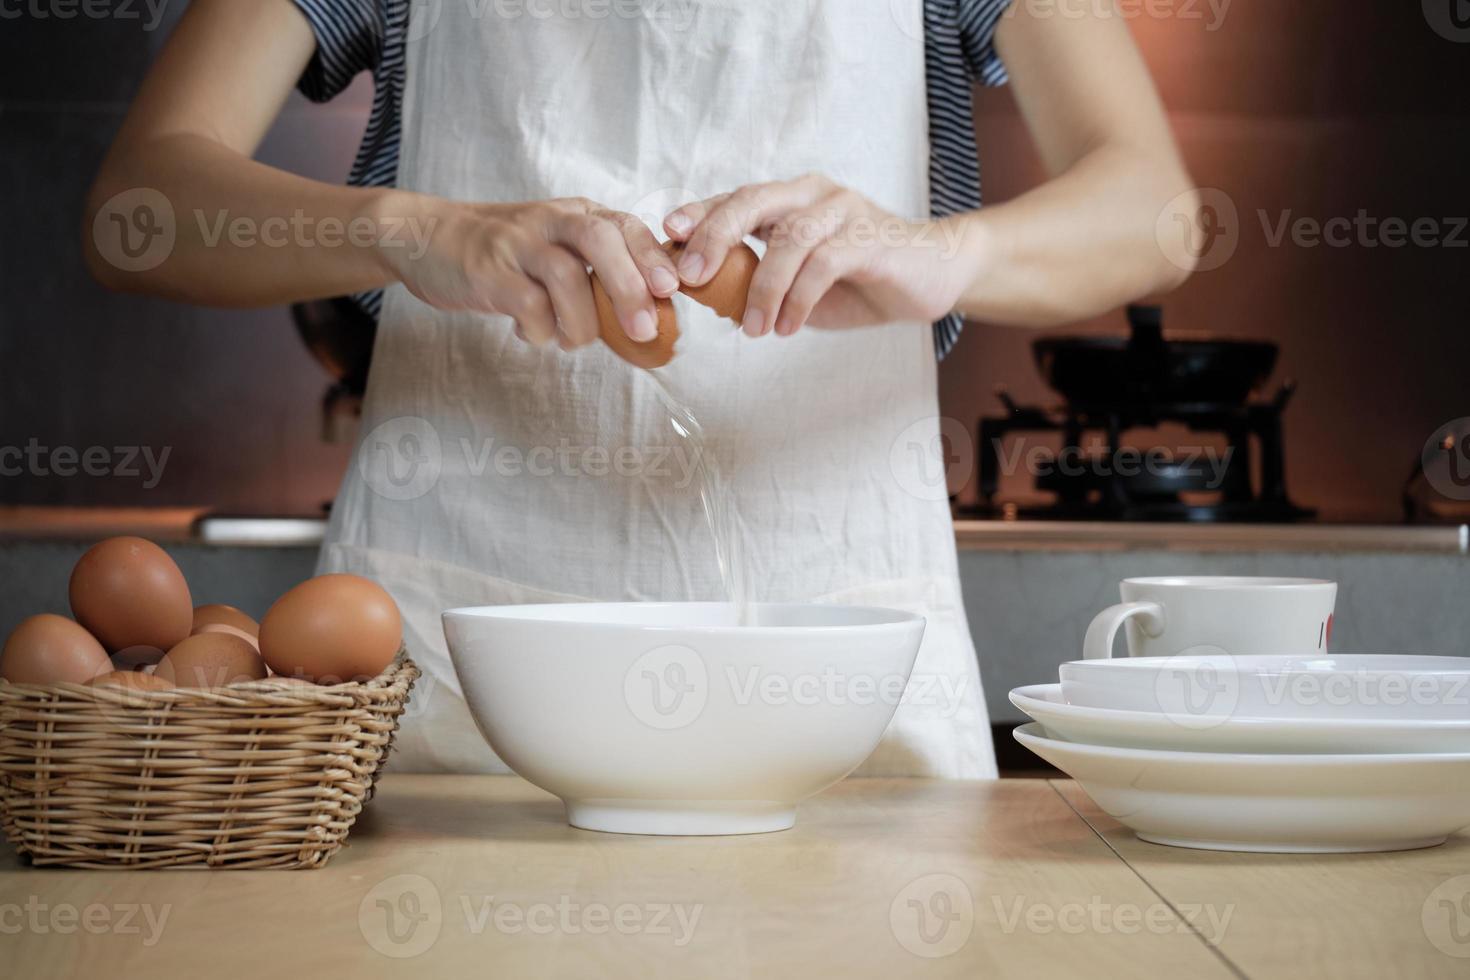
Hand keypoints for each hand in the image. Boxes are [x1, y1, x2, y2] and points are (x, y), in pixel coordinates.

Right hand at [376, 194, 681, 348]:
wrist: (426, 237)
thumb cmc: (506, 253)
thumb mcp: (555, 246)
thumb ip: (595, 270)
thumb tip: (649, 314)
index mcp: (574, 214)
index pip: (624, 225)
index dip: (651, 257)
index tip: (671, 291)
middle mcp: (549, 221)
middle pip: (600, 241)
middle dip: (629, 288)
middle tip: (644, 330)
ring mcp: (516, 244)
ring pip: (566, 276)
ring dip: (582, 322)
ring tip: (575, 341)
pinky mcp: (487, 272)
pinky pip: (528, 305)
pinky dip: (542, 331)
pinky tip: (536, 335)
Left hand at [662, 174, 968, 337]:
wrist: (931, 278)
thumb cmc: (860, 280)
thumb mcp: (798, 284)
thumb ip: (757, 281)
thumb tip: (705, 297)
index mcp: (790, 200)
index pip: (734, 200)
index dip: (699, 215)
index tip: (667, 236)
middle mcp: (813, 194)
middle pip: (752, 200)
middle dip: (715, 236)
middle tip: (691, 277)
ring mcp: (843, 210)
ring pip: (789, 238)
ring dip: (764, 288)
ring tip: (754, 330)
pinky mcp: (870, 236)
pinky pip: (824, 262)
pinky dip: (799, 297)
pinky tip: (787, 327)